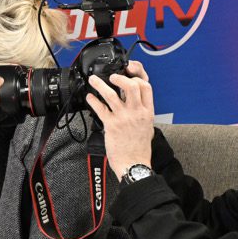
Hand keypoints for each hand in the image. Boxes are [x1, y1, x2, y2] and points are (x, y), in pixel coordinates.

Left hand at [86, 60, 155, 178]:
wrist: (134, 163)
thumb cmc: (139, 148)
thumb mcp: (147, 127)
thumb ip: (142, 113)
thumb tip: (135, 103)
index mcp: (147, 112)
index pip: (146, 87)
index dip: (137, 77)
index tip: (129, 74)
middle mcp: (137, 112)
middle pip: (132, 86)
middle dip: (121, 77)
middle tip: (112, 76)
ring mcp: (124, 118)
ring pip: (112, 94)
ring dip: (101, 85)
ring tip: (94, 80)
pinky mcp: (111, 125)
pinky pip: (100, 109)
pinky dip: (93, 101)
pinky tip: (90, 97)